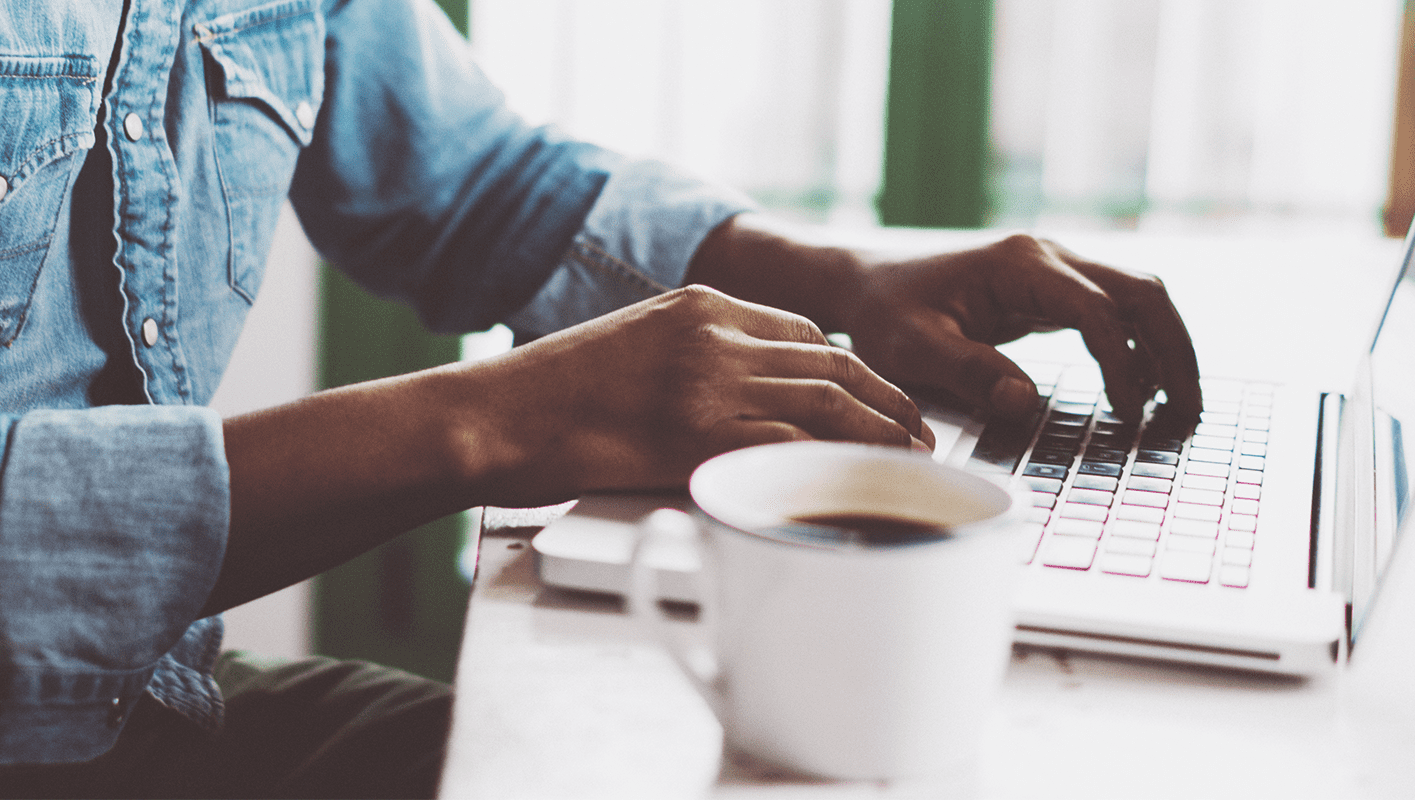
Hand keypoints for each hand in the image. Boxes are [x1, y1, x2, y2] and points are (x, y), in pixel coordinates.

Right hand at [452, 285, 932, 503]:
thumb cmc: (552, 397)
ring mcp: (708, 383)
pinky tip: (860, 483)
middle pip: (832, 364)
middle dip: (889, 400)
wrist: (494, 417)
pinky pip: (790, 446)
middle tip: (920, 433)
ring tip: (910, 461)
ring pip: (827, 403)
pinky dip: (837, 465)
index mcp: (699, 304)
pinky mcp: (697, 435)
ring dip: (881, 435)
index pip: (805, 333)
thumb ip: (696, 359)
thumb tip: (751, 398)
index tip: (880, 397)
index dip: (856, 370)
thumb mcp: (634, 347)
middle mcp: (713, 334)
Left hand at [689, 216, 1200, 427]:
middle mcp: (1048, 257)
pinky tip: (1141, 390)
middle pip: (1142, 292)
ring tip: (1180, 407)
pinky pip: (1115, 311)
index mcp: (1020, 266)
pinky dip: (1139, 346)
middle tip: (1190, 411)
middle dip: (1175, 350)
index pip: (1098, 311)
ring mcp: (1054, 269)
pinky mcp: (1052, 290)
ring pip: (1139, 297)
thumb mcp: (915, 349)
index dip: (1123, 365)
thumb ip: (971, 373)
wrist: (865, 283)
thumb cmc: (885, 313)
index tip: (1130, 415)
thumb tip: (1026, 403)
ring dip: (1166, 347)